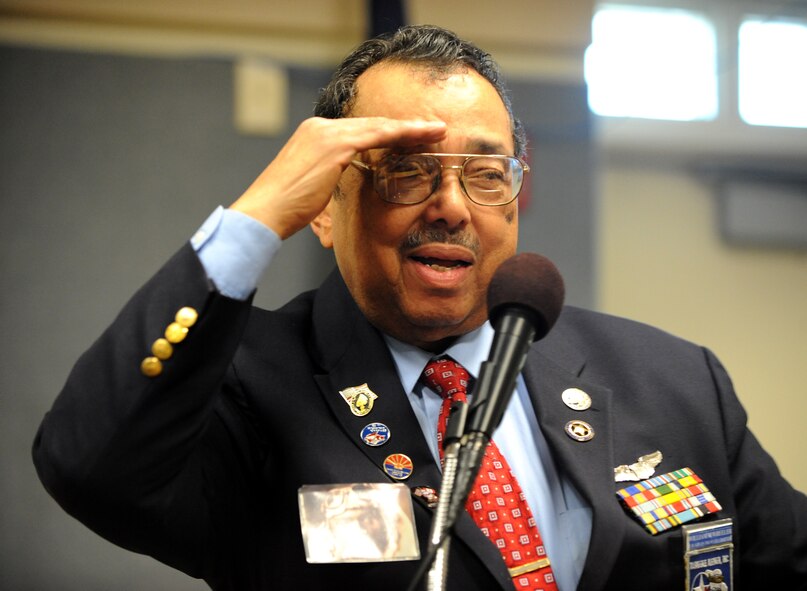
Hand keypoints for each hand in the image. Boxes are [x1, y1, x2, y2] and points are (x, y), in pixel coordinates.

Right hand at [229, 116, 446, 238]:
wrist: (265, 212)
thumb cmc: (287, 209)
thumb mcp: (314, 187)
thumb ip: (333, 176)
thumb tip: (354, 182)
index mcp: (314, 135)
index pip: (361, 130)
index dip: (390, 134)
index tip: (414, 138)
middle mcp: (320, 127)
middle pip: (373, 123)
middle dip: (406, 127)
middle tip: (434, 128)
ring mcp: (326, 133)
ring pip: (379, 126)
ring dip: (411, 128)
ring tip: (437, 129)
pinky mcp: (333, 144)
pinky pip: (376, 135)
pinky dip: (401, 135)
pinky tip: (421, 137)